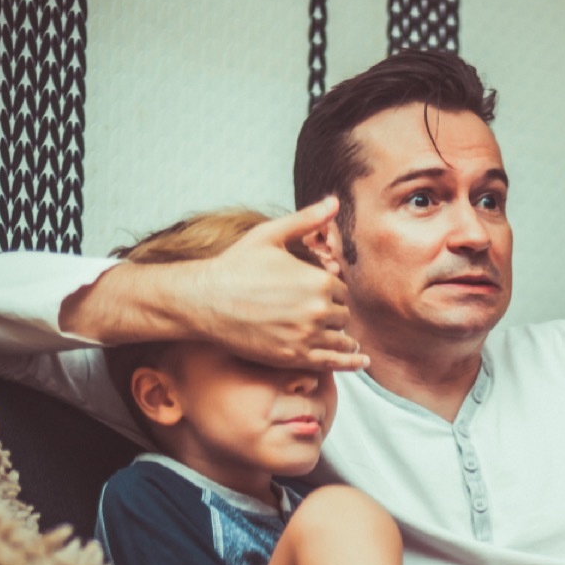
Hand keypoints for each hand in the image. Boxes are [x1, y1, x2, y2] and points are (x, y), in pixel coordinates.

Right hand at [63, 197, 367, 370]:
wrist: (204, 300)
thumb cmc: (235, 265)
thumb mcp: (270, 236)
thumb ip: (307, 220)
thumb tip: (334, 202)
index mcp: (316, 280)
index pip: (342, 290)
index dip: (331, 291)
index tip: (318, 293)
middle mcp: (316, 309)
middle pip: (343, 315)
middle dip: (334, 313)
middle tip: (318, 313)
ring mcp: (305, 336)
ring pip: (340, 338)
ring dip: (342, 337)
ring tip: (349, 341)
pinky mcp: (292, 357)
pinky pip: (331, 362)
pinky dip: (349, 361)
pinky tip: (360, 360)